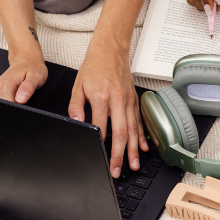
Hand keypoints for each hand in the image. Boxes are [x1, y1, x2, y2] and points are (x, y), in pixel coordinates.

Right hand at [0, 50, 47, 104]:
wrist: (25, 61)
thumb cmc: (32, 68)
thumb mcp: (36, 76)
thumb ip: (28, 87)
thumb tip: (21, 99)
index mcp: (5, 85)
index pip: (9, 107)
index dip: (18, 109)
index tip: (24, 106)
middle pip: (2, 108)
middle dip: (12, 108)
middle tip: (22, 100)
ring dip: (6, 106)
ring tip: (16, 98)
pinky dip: (2, 104)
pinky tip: (10, 98)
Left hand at [68, 40, 147, 177]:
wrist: (111, 50)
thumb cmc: (94, 66)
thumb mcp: (78, 85)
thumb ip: (76, 106)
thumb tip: (77, 123)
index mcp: (101, 97)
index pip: (101, 126)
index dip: (101, 144)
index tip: (100, 157)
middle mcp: (117, 100)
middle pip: (121, 132)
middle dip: (119, 154)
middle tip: (117, 169)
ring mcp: (128, 100)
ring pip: (133, 129)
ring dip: (133, 149)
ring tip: (134, 164)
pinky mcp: (134, 100)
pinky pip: (139, 121)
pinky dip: (141, 136)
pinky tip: (143, 147)